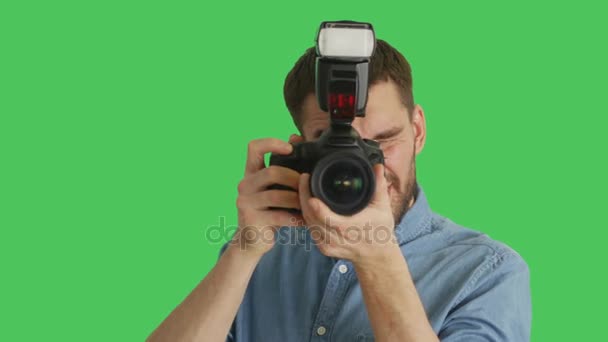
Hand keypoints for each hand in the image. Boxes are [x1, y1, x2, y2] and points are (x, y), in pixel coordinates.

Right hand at [231, 135, 303, 256]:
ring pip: (277, 195)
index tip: (290, 148)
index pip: (254, 147)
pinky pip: (279, 216)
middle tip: (308, 186)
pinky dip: (296, 218)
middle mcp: (244, 185)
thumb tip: (296, 137)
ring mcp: (245, 203)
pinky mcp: (251, 220)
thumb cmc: (268, 210)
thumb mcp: (274, 187)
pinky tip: (305, 221)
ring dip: (298, 200)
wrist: (253, 240)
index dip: (271, 143)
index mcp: (251, 172)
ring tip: (309, 205)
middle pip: (271, 172)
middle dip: (294, 179)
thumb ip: (283, 166)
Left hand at [298, 163, 396, 265]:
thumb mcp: (383, 207)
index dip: (314, 203)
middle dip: (304, 197)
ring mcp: (329, 245)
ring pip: (308, 223)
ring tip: (303, 188)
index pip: (327, 217)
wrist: (376, 255)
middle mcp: (337, 238)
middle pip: (312, 217)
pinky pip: (310, 230)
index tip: (308, 183)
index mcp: (351, 228)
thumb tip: (378, 167)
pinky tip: (306, 205)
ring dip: (303, 206)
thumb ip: (379, 186)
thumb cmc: (380, 231)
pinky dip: (306, 216)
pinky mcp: (324, 248)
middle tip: (303, 179)